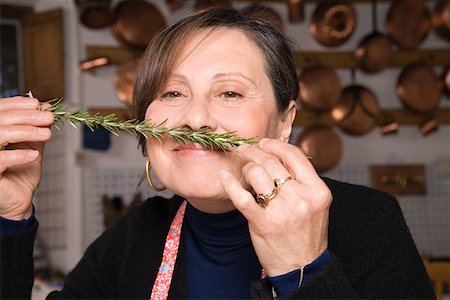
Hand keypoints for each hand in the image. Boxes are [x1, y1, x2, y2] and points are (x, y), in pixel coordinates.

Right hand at [0, 96, 53, 219]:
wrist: (19, 201)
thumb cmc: (21, 173)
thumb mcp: (32, 146)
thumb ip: (36, 128)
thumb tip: (45, 108)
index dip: (15, 104)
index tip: (37, 104)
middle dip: (27, 116)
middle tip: (49, 117)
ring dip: (26, 131)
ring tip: (47, 134)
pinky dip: (18, 155)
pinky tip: (33, 155)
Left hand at [219, 138, 331, 275]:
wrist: (301, 267)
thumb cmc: (306, 234)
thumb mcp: (314, 204)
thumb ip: (302, 181)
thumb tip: (278, 156)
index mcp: (317, 190)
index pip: (295, 155)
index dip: (276, 145)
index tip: (264, 143)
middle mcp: (301, 198)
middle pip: (272, 162)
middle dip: (255, 151)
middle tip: (245, 149)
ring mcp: (281, 210)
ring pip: (257, 173)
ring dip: (246, 167)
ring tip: (242, 168)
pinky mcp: (262, 222)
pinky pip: (241, 196)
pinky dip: (230, 183)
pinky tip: (224, 176)